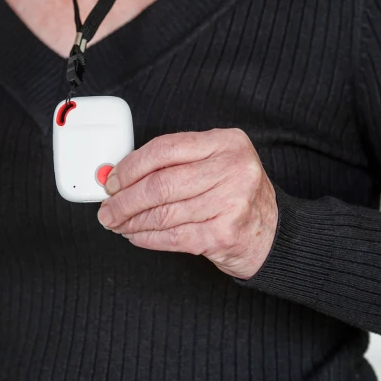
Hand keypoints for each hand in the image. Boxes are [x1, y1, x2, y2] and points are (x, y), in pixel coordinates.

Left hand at [96, 128, 277, 279]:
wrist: (272, 234)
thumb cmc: (236, 197)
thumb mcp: (215, 165)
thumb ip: (175, 164)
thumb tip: (120, 176)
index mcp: (226, 142)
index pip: (165, 148)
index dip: (131, 166)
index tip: (113, 180)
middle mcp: (232, 168)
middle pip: (160, 183)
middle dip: (125, 199)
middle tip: (107, 209)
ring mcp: (231, 202)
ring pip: (163, 212)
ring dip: (132, 221)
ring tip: (118, 224)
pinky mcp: (224, 233)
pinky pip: (173, 236)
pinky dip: (147, 238)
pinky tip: (136, 236)